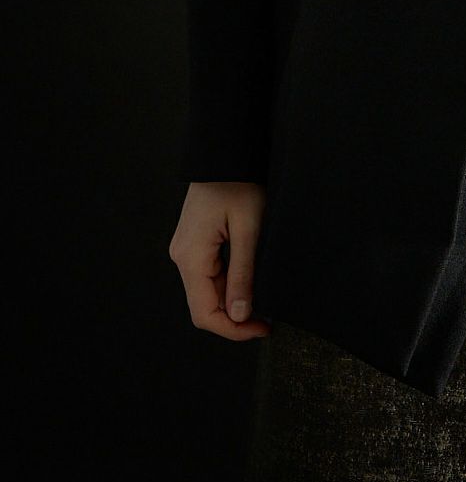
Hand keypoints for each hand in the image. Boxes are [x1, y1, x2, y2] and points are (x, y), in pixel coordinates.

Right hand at [168, 181, 270, 341]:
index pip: (204, 313)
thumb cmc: (239, 183)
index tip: (262, 329)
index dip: (233, 330)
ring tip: (262, 304)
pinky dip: (227, 286)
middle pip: (203, 306)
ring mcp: (185, 250)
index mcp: (191, 256)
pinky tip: (249, 284)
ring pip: (206, 292)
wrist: (224, 152)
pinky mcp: (194, 244)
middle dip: (234, 319)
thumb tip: (239, 314)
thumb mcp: (249, 228)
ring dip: (232, 303)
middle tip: (267, 321)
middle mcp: (182, 256)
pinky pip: (208, 276)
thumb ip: (243, 273)